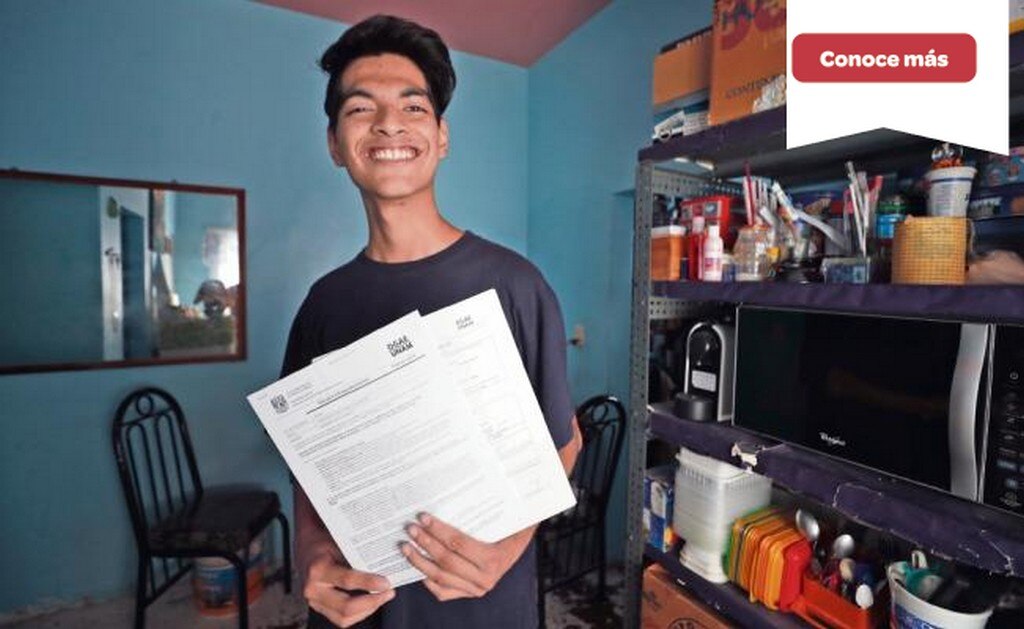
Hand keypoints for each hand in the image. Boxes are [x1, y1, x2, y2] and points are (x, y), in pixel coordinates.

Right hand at [303, 548, 393, 626]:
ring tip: (382, 598)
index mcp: (318, 569)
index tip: (386, 583)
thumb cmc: (324, 542)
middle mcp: (313, 589)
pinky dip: (359, 614)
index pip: (347, 580)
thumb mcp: (338, 542)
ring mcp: (315, 601)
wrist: (306, 549)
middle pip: (345, 606)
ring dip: (368, 610)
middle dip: (372, 602)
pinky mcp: (320, 608)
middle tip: (389, 592)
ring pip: (344, 618)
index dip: (369, 583)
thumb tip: (382, 563)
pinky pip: (341, 619)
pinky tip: (371, 603)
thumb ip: (356, 555)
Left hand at [402, 513, 521, 601]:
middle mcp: (485, 579)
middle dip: (425, 543)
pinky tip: (418, 567)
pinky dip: (428, 581)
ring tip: (406, 547)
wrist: (520, 543)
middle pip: (446, 560)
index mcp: (493, 559)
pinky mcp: (469, 593)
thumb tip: (462, 490)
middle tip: (411, 529)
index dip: (438, 530)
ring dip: (419, 561)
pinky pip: (443, 592)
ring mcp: (476, 589)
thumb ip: (486, 508)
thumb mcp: (505, 517)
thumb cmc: (511, 527)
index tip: (423, 518)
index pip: (458, 544)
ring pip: (440, 577)